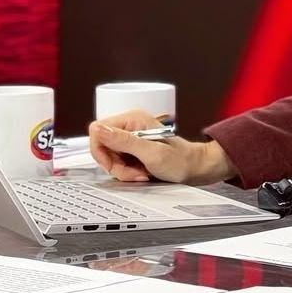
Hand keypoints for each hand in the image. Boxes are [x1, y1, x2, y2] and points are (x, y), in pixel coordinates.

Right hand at [88, 109, 235, 184]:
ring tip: (142, 173)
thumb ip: (124, 141)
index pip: (97, 130)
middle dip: (115, 165)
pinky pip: (117, 163)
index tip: (114, 164)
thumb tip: (98, 128)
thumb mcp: (151, 153)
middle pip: (102, 147)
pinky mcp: (132, 149)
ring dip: (122, 171)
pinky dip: (127, 173)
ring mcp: (130, 138)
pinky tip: (142, 173)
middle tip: (134, 171)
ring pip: (109, 158)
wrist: (194, 168)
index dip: (101, 151)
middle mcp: (130, 125)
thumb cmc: (180, 160)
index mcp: (133, 119)